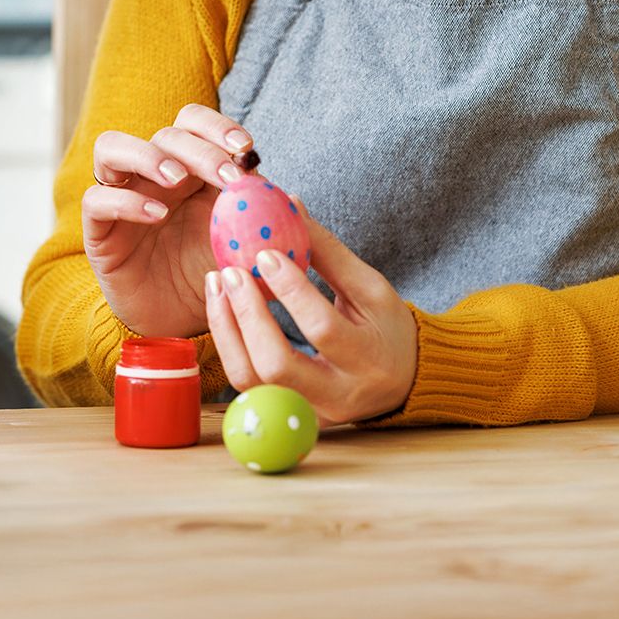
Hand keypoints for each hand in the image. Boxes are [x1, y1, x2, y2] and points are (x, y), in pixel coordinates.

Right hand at [82, 103, 257, 340]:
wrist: (177, 324)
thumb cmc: (210, 278)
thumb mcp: (243, 250)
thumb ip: (264, 224)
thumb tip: (291, 197)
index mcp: (189, 169)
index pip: (194, 123)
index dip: (218, 126)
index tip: (246, 149)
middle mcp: (151, 176)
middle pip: (165, 134)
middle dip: (200, 149)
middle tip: (227, 177)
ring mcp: (121, 197)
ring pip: (112, 147)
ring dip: (148, 156)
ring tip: (177, 179)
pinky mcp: (99, 229)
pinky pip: (97, 199)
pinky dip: (126, 201)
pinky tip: (156, 216)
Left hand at [204, 217, 417, 424]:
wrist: (402, 381)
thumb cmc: (385, 327)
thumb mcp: (369, 287)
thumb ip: (328, 251)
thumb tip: (290, 204)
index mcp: (368, 360)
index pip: (322, 329)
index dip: (291, 291)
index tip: (265, 253)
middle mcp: (338, 396)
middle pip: (278, 366)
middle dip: (247, 315)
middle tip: (230, 271)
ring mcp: (308, 412)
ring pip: (251, 382)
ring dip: (226, 330)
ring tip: (217, 284)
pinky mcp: (287, 414)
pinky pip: (245, 385)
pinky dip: (228, 344)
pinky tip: (221, 308)